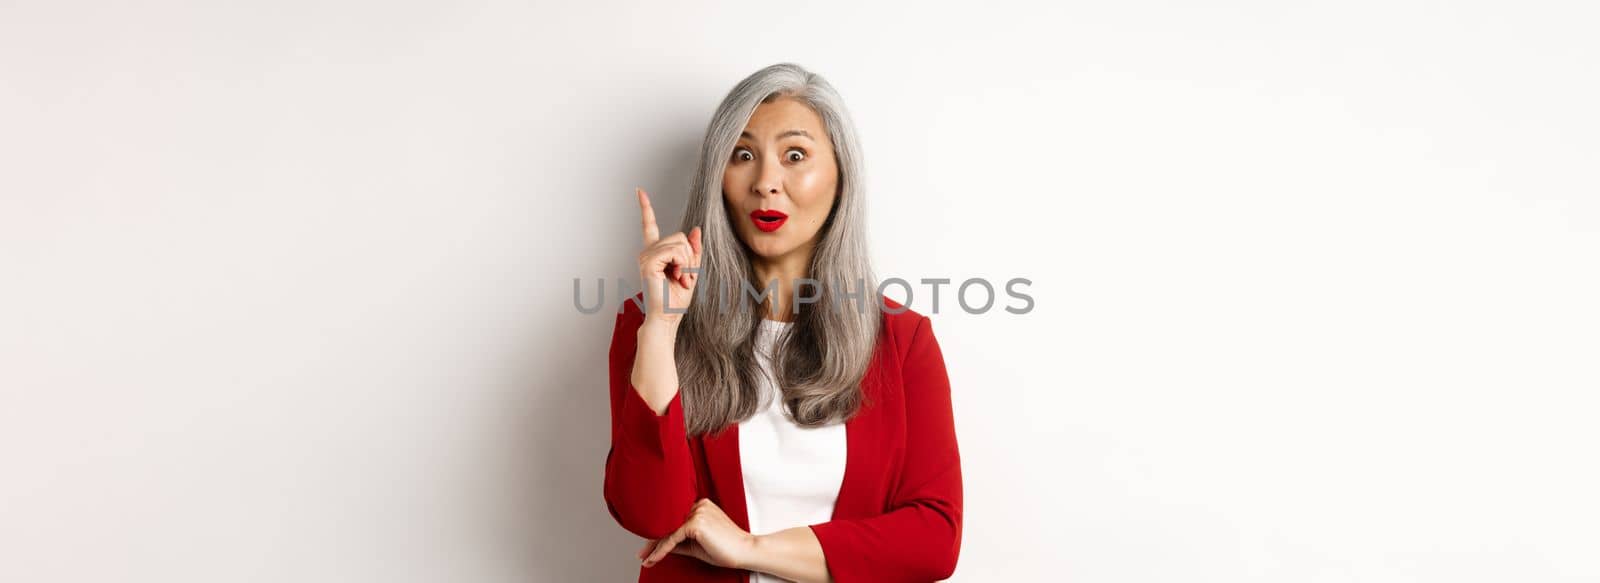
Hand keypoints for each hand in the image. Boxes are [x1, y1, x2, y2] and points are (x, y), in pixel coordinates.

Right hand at [636, 187, 702, 326]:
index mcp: (655, 253)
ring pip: (680, 243)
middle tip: (684, 278)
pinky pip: (675, 251)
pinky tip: (676, 278)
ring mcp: (646, 256)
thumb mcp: (692, 271)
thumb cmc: (676, 299)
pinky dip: (683, 265)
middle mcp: (647, 251)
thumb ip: (693, 251)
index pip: (649, 225)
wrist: (667, 318)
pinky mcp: (648, 262)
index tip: (639, 191)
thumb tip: (696, 229)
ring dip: (687, 263)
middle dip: (690, 257)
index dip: (645, 208)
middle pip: (680, 236)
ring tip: (680, 280)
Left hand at [638, 498, 755, 569]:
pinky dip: (662, 551)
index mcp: (701, 506)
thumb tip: (662, 546)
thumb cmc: (726, 549)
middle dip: (653, 540)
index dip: (659, 533)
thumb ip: (680, 542)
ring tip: (646, 559)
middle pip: (669, 523)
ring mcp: (697, 512)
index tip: (648, 547)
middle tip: (642, 554)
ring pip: (668, 531)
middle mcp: (698, 505)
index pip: (674, 519)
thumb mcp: (697, 545)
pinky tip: (655, 559)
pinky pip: (672, 539)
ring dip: (655, 547)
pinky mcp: (696, 523)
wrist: (744, 551)